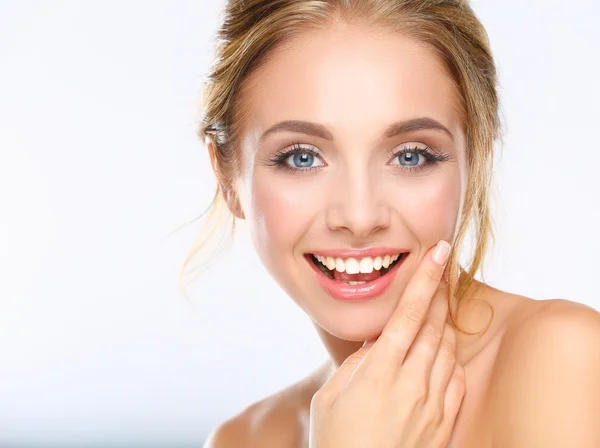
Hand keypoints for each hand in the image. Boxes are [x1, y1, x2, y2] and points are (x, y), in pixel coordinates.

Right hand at [309, 240, 464, 447]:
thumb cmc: (336, 440)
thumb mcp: (331, 396)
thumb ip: (357, 363)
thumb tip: (379, 340)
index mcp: (379, 373)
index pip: (407, 316)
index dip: (424, 281)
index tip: (438, 253)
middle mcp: (411, 385)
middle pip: (433, 326)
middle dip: (441, 291)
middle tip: (446, 265)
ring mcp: (431, 406)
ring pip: (447, 350)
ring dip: (447, 320)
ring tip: (444, 300)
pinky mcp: (443, 424)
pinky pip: (456, 381)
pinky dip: (453, 358)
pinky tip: (447, 347)